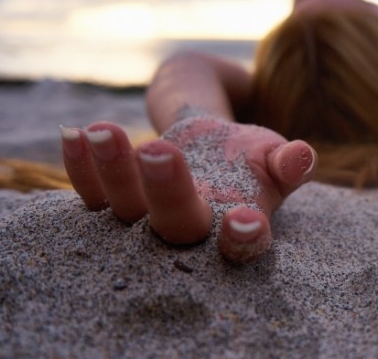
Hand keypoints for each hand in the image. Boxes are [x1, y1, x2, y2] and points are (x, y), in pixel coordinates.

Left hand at [60, 116, 315, 261]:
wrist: (211, 142)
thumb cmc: (250, 155)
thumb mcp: (274, 154)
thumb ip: (289, 161)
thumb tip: (302, 156)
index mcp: (235, 230)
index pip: (242, 246)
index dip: (242, 239)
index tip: (243, 219)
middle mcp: (190, 233)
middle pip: (176, 226)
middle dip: (167, 191)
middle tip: (160, 151)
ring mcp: (147, 219)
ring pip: (126, 209)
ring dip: (114, 172)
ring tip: (104, 130)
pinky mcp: (116, 200)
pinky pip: (91, 194)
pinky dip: (80, 167)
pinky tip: (75, 133)